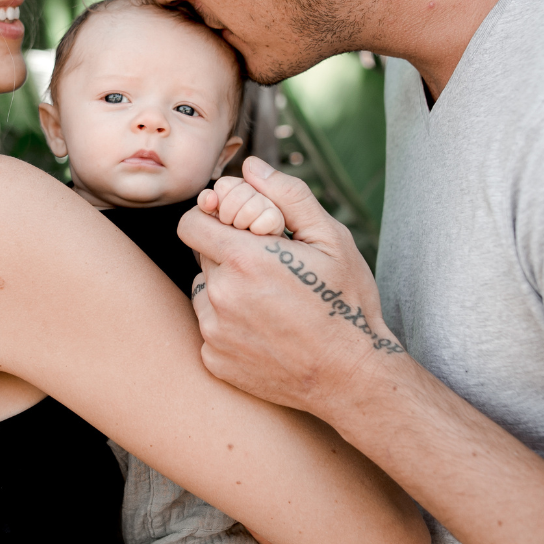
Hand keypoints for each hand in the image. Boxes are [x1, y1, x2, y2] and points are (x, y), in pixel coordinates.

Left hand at [181, 157, 406, 420]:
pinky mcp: (214, 361)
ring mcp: (214, 333)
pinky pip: (210, 329)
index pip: (191, 223)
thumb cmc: (345, 303)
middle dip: (227, 254)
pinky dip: (229, 325)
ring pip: (204, 292)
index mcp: (244, 260)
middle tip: (268, 269)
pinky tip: (266, 331)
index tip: (237, 228)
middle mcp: (221, 296)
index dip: (212, 220)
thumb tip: (250, 166)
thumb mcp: (330, 240)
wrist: (351, 376)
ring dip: (226, 290)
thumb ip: (288, 196)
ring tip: (270, 303)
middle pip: (200, 257)